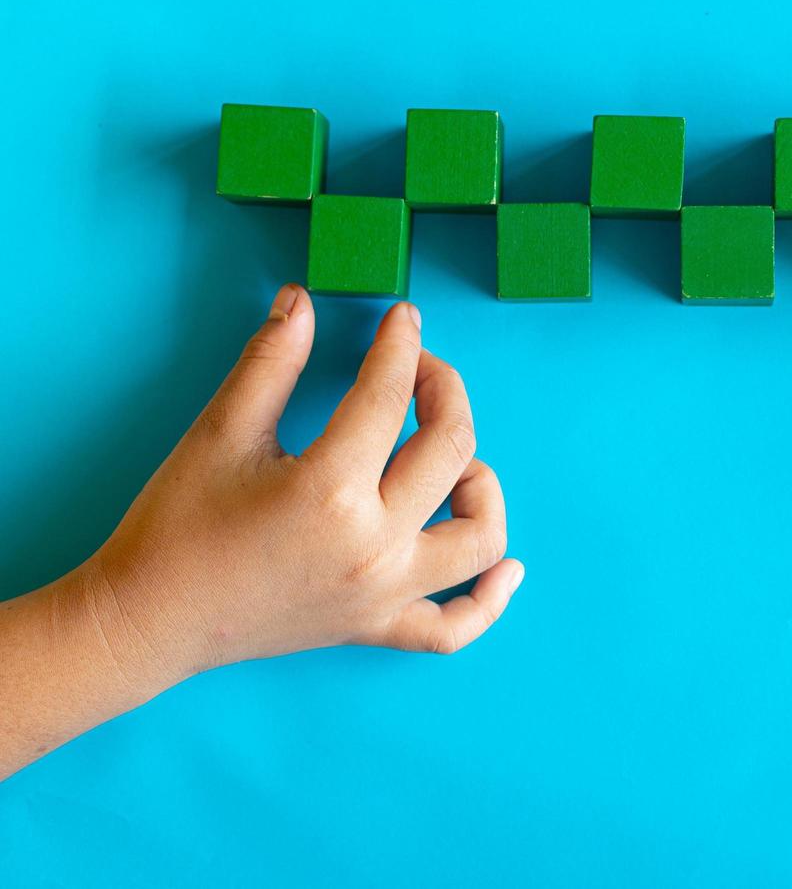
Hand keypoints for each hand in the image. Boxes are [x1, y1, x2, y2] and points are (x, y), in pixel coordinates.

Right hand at [81, 285, 523, 677]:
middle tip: (422, 370)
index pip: (389, 398)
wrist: (147, 618)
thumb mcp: (219, 433)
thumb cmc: (176, 526)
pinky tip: (506, 569)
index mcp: (329, 490)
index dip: (400, 346)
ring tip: (453, 462)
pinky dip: (489, 600)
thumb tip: (301, 301)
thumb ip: (269, 362)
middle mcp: (372, 545)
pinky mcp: (376, 627)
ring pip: (479, 539)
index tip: (402, 319)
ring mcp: (382, 593)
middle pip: (452, 454)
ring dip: (482, 488)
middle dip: (446, 394)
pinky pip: (455, 626)